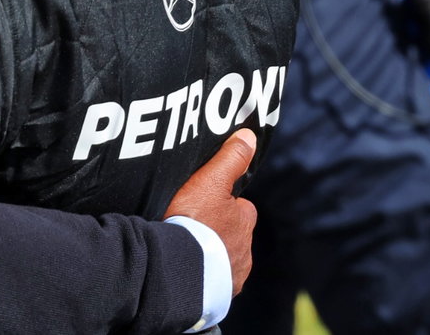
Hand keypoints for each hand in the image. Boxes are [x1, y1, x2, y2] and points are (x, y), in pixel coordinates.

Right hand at [165, 129, 257, 294]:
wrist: (179, 267)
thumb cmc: (194, 221)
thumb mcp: (209, 181)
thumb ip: (230, 159)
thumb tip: (250, 136)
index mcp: (245, 220)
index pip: (239, 207)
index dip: (220, 202)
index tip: (200, 203)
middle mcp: (245, 249)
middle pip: (231, 234)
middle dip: (216, 231)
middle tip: (189, 226)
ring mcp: (233, 274)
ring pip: (224, 258)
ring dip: (209, 253)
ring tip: (184, 249)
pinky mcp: (220, 293)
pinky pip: (213, 281)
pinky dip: (203, 274)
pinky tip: (186, 269)